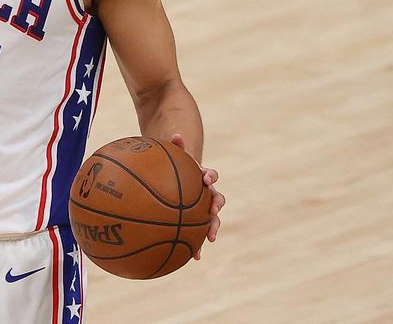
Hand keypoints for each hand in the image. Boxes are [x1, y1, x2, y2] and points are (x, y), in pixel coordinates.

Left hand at [171, 133, 223, 259]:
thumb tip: (176, 135)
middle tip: (212, 212)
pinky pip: (198, 232)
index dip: (210, 177)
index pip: (210, 175)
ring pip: (212, 218)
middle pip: (217, 199)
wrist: (179, 177)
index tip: (207, 180)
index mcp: (201, 177)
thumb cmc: (176, 166)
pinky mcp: (196, 220)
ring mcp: (203, 207)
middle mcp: (206, 193)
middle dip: (216, 206)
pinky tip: (195, 257)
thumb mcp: (175, 156)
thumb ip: (176, 146)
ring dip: (212, 228)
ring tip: (209, 238)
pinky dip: (197, 244)